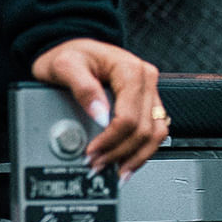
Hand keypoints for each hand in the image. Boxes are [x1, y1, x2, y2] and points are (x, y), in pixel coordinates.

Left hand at [30, 38, 166, 179]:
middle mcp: (145, 77)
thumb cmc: (70, 55)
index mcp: (129, 69)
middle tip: (97, 164)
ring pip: (156, 134)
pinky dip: (142, 149)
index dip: (111, 140)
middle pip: (143, 129)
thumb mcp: (66, 65)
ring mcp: (149, 89)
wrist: (73, 51)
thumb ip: (83, 88)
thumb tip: (100, 116)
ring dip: (136, 156)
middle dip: (120, 152)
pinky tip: (127, 160)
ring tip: (116, 170)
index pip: (128, 117)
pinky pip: (154, 130)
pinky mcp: (148, 100)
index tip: (93, 152)